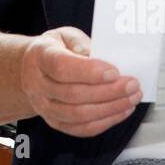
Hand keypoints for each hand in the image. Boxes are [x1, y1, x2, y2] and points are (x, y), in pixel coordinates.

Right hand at [19, 26, 142, 137]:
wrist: (33, 69)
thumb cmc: (54, 50)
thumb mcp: (64, 35)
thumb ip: (80, 42)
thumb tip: (95, 54)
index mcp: (39, 58)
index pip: (61, 67)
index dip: (89, 71)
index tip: (114, 71)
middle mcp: (37, 85)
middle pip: (73, 94)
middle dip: (108, 92)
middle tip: (132, 85)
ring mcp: (44, 107)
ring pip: (79, 115)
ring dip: (110, 108)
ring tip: (131, 98)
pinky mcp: (56, 122)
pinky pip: (81, 128)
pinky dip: (105, 122)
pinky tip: (121, 111)